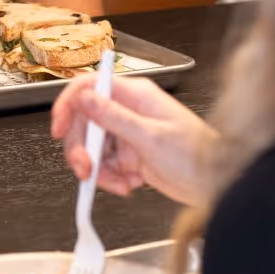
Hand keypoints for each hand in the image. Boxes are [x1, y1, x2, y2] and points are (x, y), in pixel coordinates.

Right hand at [50, 73, 216, 207]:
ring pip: (93, 148)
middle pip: (86, 123)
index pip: (89, 88)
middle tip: (86, 170)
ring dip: (99, 170)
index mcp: (135, 96)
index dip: (69, 105)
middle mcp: (129, 111)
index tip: (58, 128)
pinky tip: (128, 185)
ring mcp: (129, 134)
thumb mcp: (151, 136)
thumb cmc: (197, 155)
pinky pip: (106, 165)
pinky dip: (111, 179)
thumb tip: (85, 98)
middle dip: (81, 149)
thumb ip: (114, 117)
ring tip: (118, 184)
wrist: (216, 183)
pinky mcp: (131, 156)